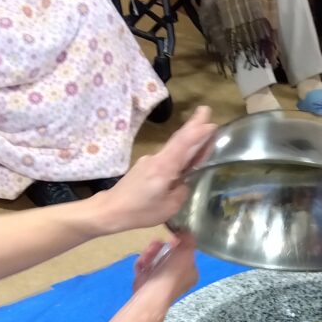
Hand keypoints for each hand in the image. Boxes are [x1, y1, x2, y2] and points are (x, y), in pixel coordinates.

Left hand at [97, 106, 216, 231]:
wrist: (111, 209)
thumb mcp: (169, 207)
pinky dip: (178, 155)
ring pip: (173, 149)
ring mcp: (149, 161)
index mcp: (164, 167)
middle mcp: (157, 159)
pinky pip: (166, 158)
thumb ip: (181, 191)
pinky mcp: (145, 166)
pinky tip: (185, 160)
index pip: (183, 145)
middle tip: (205, 110)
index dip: (197, 132)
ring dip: (188, 141)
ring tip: (203, 136)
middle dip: (194, 125)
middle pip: (179, 140)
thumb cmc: (140, 211)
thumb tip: (184, 182)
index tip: (210, 123)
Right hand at [133, 233, 197, 302]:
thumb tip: (186, 232)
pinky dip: (141, 263)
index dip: (178, 245)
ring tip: (147, 253)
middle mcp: (177, 279)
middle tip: (156, 243)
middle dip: (160, 247)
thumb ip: (188, 240)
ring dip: (150, 253)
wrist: (152, 294)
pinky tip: (141, 262)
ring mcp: (161, 282)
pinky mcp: (146, 284)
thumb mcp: (186, 252)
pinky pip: (143, 268)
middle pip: (168, 256)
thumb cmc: (172, 274)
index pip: (186, 255)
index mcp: (190, 274)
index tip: (171, 238)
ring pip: (154, 261)